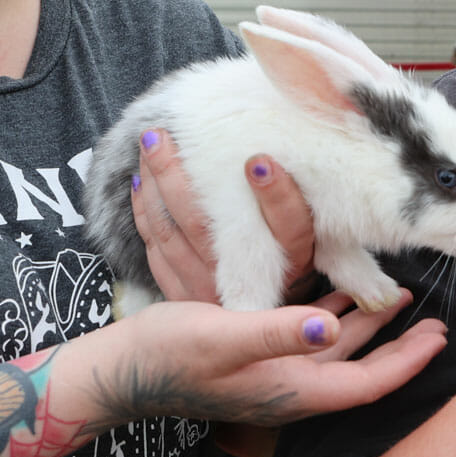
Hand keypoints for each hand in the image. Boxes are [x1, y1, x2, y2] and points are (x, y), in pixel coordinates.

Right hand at [91, 289, 447, 428]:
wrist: (119, 369)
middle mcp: (289, 389)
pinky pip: (309, 340)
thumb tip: (333, 326)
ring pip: (336, 353)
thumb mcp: (225, 335)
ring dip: (365, 326)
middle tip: (434, 320)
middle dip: (398, 346)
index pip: (368, 385)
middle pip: (360, 371)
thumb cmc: (169, 353)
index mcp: (291, 391)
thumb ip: (279, 332)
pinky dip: (332, 318)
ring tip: (397, 297)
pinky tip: (336, 293)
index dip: (407, 363)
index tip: (441, 338)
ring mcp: (273, 375)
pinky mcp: (256, 358)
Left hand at [132, 128, 317, 303]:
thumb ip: (301, 203)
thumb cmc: (292, 262)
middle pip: (203, 224)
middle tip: (158, 133)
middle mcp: (246, 278)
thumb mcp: (314, 237)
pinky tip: (140, 183)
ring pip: (170, 234)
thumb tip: (280, 150)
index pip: (289, 226)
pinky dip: (145, 214)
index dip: (277, 195)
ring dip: (153, 186)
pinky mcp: (184, 296)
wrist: (266, 323)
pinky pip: (156, 251)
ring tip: (147, 144)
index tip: (259, 160)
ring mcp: (208, 290)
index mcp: (292, 261)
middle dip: (175, 175)